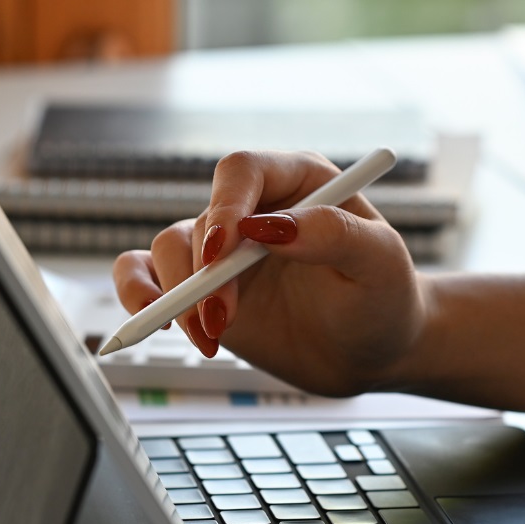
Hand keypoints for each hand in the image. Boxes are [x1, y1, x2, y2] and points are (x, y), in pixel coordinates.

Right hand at [111, 150, 429, 395]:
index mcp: (298, 181)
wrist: (375, 351)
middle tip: (223, 321)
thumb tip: (269, 226)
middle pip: (201, 219)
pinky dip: (138, 294)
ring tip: (213, 338)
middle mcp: (254, 208)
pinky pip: (146, 274)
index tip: (222, 253)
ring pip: (169, 249)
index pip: (240, 172)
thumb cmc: (386, 298)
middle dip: (204, 274)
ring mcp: (224, 249)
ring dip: (179, 295)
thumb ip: (334, 234)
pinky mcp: (204, 288)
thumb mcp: (381, 264)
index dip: (223, 206)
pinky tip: (158, 323)